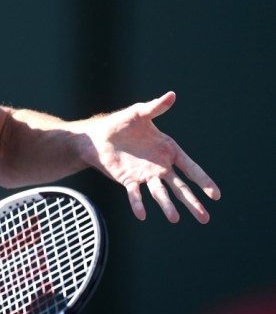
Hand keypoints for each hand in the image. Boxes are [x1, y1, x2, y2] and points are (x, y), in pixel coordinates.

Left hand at [83, 91, 220, 222]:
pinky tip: (142, 215)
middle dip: (192, 202)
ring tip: (175, 219)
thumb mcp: (139, 113)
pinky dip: (137, 204)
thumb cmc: (121, 123)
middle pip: (180, 187)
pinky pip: (134, 194)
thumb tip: (171, 95)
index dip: (203, 180)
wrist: (97, 136)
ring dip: (166, 206)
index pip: (190, 167)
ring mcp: (145, 175)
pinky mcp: (128, 180)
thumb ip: (155, 107)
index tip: (216, 195)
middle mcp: (160, 166)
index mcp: (168, 150)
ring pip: (159, 193)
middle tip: (205, 218)